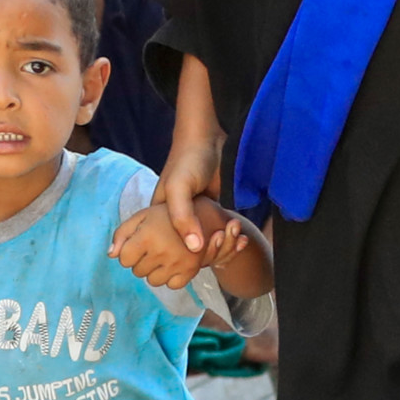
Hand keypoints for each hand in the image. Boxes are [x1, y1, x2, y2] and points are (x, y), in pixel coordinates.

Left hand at [113, 198, 239, 290]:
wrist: (202, 216)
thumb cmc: (167, 216)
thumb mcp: (141, 217)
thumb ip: (122, 234)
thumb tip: (111, 255)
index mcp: (147, 236)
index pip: (124, 260)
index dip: (129, 252)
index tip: (139, 244)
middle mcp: (162, 252)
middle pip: (137, 272)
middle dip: (142, 261)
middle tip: (154, 247)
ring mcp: (177, 263)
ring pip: (153, 281)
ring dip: (155, 271)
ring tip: (163, 256)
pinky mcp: (190, 271)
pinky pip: (171, 285)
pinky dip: (171, 278)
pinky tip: (174, 263)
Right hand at [155, 128, 223, 256]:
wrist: (210, 141)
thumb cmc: (188, 161)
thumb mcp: (179, 188)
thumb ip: (182, 217)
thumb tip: (194, 248)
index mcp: (158, 218)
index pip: (164, 250)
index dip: (178, 259)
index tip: (198, 258)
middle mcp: (176, 221)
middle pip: (188, 251)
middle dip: (207, 254)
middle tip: (222, 240)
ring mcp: (196, 218)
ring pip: (207, 245)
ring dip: (223, 247)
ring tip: (235, 234)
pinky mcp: (214, 214)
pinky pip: (220, 234)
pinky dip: (231, 239)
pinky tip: (242, 238)